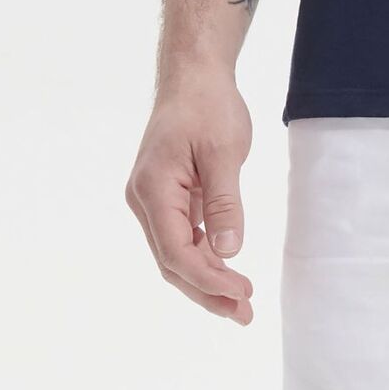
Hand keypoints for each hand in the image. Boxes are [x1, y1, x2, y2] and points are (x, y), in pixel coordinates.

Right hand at [125, 67, 254, 323]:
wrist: (193, 74)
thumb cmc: (208, 105)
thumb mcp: (224, 151)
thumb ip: (224, 201)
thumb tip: (229, 251)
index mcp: (153, 190)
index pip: (175, 251)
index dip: (207, 279)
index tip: (241, 294)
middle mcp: (145, 200)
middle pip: (172, 260)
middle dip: (207, 290)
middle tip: (244, 315)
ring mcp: (153, 199)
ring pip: (176, 252)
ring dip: (207, 277)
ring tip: (241, 303)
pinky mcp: (166, 196)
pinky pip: (182, 235)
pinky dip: (205, 255)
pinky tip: (228, 271)